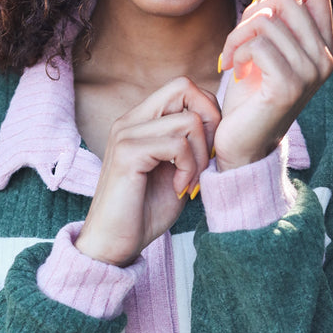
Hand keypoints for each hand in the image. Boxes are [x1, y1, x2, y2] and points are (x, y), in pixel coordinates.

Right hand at [75, 77, 219, 265]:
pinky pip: (177, 144)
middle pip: (185, 87)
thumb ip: (190, 146)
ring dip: (200, 156)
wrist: (113, 245)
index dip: (207, 112)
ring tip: (188, 181)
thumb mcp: (176, 172)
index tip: (206, 151)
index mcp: (140, 122)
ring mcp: (126, 134)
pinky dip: (188, 168)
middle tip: (204, 160)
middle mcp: (130, 121)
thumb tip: (218, 125)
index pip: (184, 87)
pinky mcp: (128, 154)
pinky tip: (178, 188)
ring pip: (189, 121)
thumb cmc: (144, 212)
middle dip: (209, 123)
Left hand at [214, 0, 332, 170]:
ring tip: (231, 57)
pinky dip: (237, 52)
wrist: (242, 143)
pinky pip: (259, 44)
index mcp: (324, 44)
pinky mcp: (290, 86)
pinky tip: (232, 71)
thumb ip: (267, 8)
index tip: (256, 18)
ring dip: (237, 35)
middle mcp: (325, 57)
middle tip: (238, 41)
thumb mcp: (258, 44)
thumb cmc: (249, 94)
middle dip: (251, 12)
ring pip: (268, 19)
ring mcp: (311, 72)